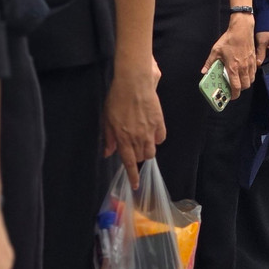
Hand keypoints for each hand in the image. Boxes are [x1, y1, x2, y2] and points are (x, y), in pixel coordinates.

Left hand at [103, 63, 164, 189]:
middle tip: (132, 146)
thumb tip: (108, 153)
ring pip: (151, 151)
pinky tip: (152, 132)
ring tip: (142, 141)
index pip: (129, 163)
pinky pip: (161, 138)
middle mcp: (137, 138)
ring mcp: (150, 131)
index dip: (133, 176)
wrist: (134, 82)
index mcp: (123, 138)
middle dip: (136, 156)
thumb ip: (108, 137)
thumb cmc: (117, 98)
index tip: (136, 185)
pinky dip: (157, 138)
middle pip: (141, 157)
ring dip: (146, 150)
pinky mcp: (160, 122)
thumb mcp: (107, 118)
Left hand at [204, 14, 256, 97]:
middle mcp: (243, 68)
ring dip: (245, 83)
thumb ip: (210, 63)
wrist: (242, 30)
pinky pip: (254, 73)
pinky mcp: (254, 60)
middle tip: (234, 88)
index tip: (231, 96)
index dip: (234, 95)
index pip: (236, 87)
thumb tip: (204, 71)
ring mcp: (250, 64)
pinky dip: (250, 76)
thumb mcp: (216, 51)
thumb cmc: (228, 40)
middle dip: (240, 90)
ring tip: (239, 80)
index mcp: (233, 68)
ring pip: (251, 80)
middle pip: (245, 86)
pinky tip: (245, 72)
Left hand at [255, 31, 268, 70]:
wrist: (267, 18)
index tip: (262, 72)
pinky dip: (266, 55)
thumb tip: (258, 64)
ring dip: (265, 60)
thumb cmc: (264, 29)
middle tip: (258, 68)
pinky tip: (259, 56)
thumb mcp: (261, 42)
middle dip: (266, 65)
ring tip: (258, 62)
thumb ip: (260, 54)